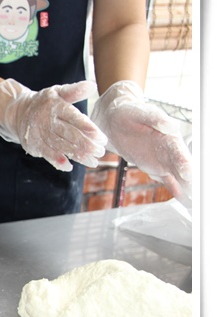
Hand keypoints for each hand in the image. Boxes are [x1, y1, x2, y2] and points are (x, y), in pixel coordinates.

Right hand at [0, 79, 106, 170]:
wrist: (18, 113)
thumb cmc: (45, 103)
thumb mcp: (58, 92)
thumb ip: (75, 91)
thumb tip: (92, 86)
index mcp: (55, 106)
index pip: (74, 118)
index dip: (88, 128)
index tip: (102, 138)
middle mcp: (47, 120)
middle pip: (69, 134)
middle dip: (86, 144)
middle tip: (101, 152)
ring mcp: (39, 134)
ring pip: (61, 146)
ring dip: (77, 155)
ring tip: (93, 162)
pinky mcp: (34, 145)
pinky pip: (47, 154)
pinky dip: (58, 161)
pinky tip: (69, 166)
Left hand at [91, 81, 191, 206]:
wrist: (116, 121)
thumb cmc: (129, 113)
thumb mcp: (138, 112)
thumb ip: (154, 119)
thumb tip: (169, 126)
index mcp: (168, 136)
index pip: (178, 151)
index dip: (183, 162)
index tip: (187, 174)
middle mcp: (170, 150)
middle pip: (184, 167)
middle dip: (192, 181)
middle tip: (199, 195)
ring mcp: (164, 161)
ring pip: (179, 177)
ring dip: (188, 189)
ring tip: (196, 204)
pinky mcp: (156, 168)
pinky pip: (168, 181)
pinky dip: (177, 190)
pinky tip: (186, 201)